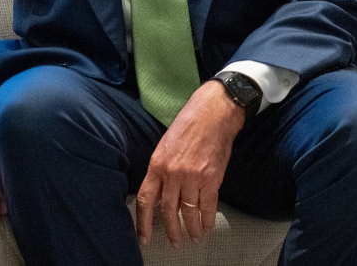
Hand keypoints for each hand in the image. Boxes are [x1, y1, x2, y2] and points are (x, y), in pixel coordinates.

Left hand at [135, 80, 244, 247]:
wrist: (212, 114)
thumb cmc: (188, 125)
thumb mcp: (164, 146)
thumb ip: (161, 170)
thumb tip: (160, 194)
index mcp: (157, 164)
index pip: (146, 200)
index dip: (143, 222)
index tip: (144, 237)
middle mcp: (172, 173)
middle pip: (168, 211)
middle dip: (171, 230)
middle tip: (174, 242)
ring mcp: (192, 177)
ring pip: (189, 213)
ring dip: (192, 229)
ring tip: (193, 237)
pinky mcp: (212, 179)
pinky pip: (208, 207)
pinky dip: (207, 220)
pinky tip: (207, 227)